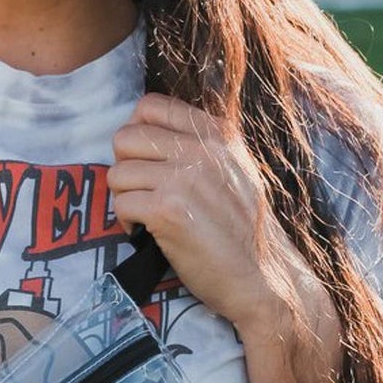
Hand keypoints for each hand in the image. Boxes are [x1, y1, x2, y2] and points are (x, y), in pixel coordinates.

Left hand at [109, 93, 313, 334]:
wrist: (263, 277)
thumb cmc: (244, 228)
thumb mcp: (235, 168)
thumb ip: (201, 144)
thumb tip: (148, 130)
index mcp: (217, 132)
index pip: (150, 106)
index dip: (136, 132)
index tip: (144, 158)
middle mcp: (201, 149)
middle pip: (125, 137)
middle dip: (125, 166)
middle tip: (141, 191)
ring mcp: (183, 178)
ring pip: (118, 173)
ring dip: (125, 197)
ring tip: (146, 215)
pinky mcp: (167, 210)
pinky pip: (121, 203)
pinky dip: (126, 222)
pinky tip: (146, 233)